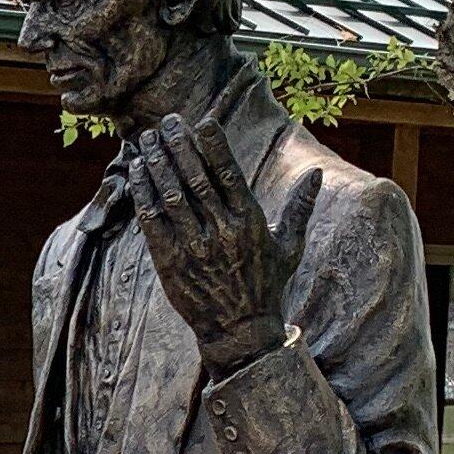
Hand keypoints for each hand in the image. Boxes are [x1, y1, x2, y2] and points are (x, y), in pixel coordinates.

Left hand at [125, 111, 285, 354]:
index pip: (230, 174)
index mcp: (250, 221)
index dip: (215, 146)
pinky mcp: (171, 263)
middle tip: (167, 122)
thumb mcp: (289, 247)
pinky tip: (137, 172)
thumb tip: (316, 174)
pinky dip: (143, 194)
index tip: (203, 121)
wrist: (241, 331)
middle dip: (180, 146)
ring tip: (147, 140)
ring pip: (171, 196)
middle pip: (196, 179)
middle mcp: (222, 231)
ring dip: (157, 164)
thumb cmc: (266, 285)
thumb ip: (301, 207)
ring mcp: (195, 247)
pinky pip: (152, 221)